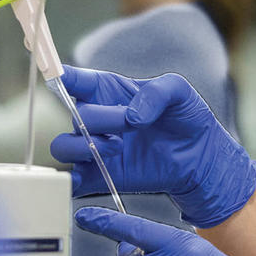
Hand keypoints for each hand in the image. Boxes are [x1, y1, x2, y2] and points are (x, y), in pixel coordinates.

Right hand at [49, 65, 255, 228]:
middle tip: (130, 124)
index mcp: (107, 90)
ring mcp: (95, 148)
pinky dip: (72, 180)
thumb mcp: (179, 92)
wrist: (200, 157)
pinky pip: (73, 180)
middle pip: (75, 114)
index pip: (73, 79)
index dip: (60, 75)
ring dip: (83, 146)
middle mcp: (96, 119)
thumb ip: (157, 92)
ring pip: (63, 146)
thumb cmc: (186, 118)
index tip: (56, 75)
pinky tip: (88, 176)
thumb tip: (132, 114)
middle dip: (100, 118)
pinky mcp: (100, 176)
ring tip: (117, 147)